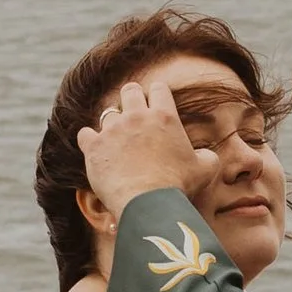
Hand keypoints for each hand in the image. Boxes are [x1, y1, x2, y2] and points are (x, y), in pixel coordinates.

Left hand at [79, 77, 203, 217]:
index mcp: (164, 116)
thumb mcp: (205, 169)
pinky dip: (90, 141)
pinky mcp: (94, 146)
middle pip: (129, 90)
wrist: (147, 203)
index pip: (159, 88)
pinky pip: (85, 134)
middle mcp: (136, 116)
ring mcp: (112, 130)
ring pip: (108, 114)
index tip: (157, 107)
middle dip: (132, 99)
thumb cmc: (178, 186)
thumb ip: (207, 156)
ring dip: (113, 126)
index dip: (158, 96)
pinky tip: (97, 150)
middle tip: (134, 115)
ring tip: (118, 143)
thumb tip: (205, 155)